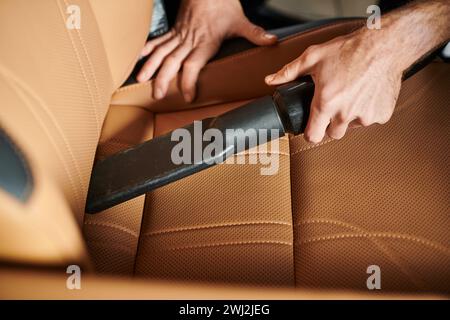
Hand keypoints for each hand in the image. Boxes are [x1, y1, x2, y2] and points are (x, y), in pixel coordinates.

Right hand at [138, 0, 276, 101]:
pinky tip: (138, 58)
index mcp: (204, 43)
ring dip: (150, 66)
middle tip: (157, 95)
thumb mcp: (240, 20)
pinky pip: (158, 40)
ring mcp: (179, 35)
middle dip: (163, 79)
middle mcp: (189, 41)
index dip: (188, 82)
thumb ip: (254, 34)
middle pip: (172, 62)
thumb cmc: (222, 3)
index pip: (192, 66)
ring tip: (141, 79)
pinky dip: (147, 49)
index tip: (187, 96)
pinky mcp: (174, 30)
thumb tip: (271, 42)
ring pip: (161, 52)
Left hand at [265, 29, 403, 142]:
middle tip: (334, 105)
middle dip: (331, 123)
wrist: (385, 46)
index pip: (313, 136)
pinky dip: (368, 110)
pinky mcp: (382, 115)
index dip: (311, 132)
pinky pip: (370, 120)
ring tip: (351, 94)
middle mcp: (345, 113)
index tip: (312, 126)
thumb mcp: (313, 57)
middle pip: (334, 133)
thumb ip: (289, 72)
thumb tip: (270, 80)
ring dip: (350, 116)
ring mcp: (365, 116)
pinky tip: (366, 94)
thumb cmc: (349, 50)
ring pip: (352, 126)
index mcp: (326, 103)